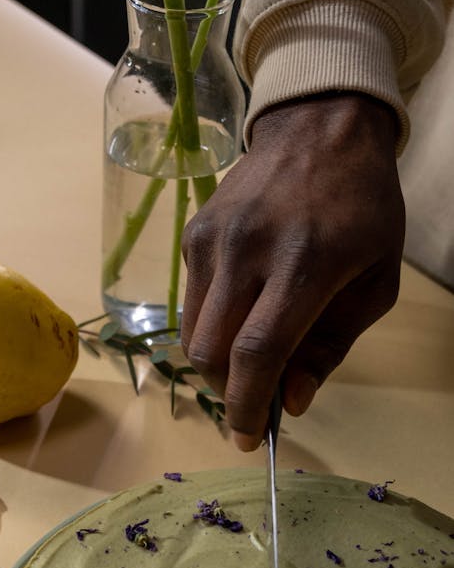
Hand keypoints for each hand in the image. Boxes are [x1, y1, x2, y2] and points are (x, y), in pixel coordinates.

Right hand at [181, 93, 404, 449]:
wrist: (321, 128)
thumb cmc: (361, 209)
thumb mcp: (375, 281)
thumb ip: (332, 347)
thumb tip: (291, 403)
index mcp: (306, 263)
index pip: (257, 352)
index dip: (248, 406)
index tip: (249, 438)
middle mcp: (250, 250)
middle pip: (212, 353)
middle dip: (228, 394)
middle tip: (252, 403)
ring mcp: (214, 240)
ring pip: (193, 334)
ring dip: (216, 366)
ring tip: (247, 364)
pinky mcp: (193, 235)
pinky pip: (192, 304)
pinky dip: (212, 328)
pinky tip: (240, 315)